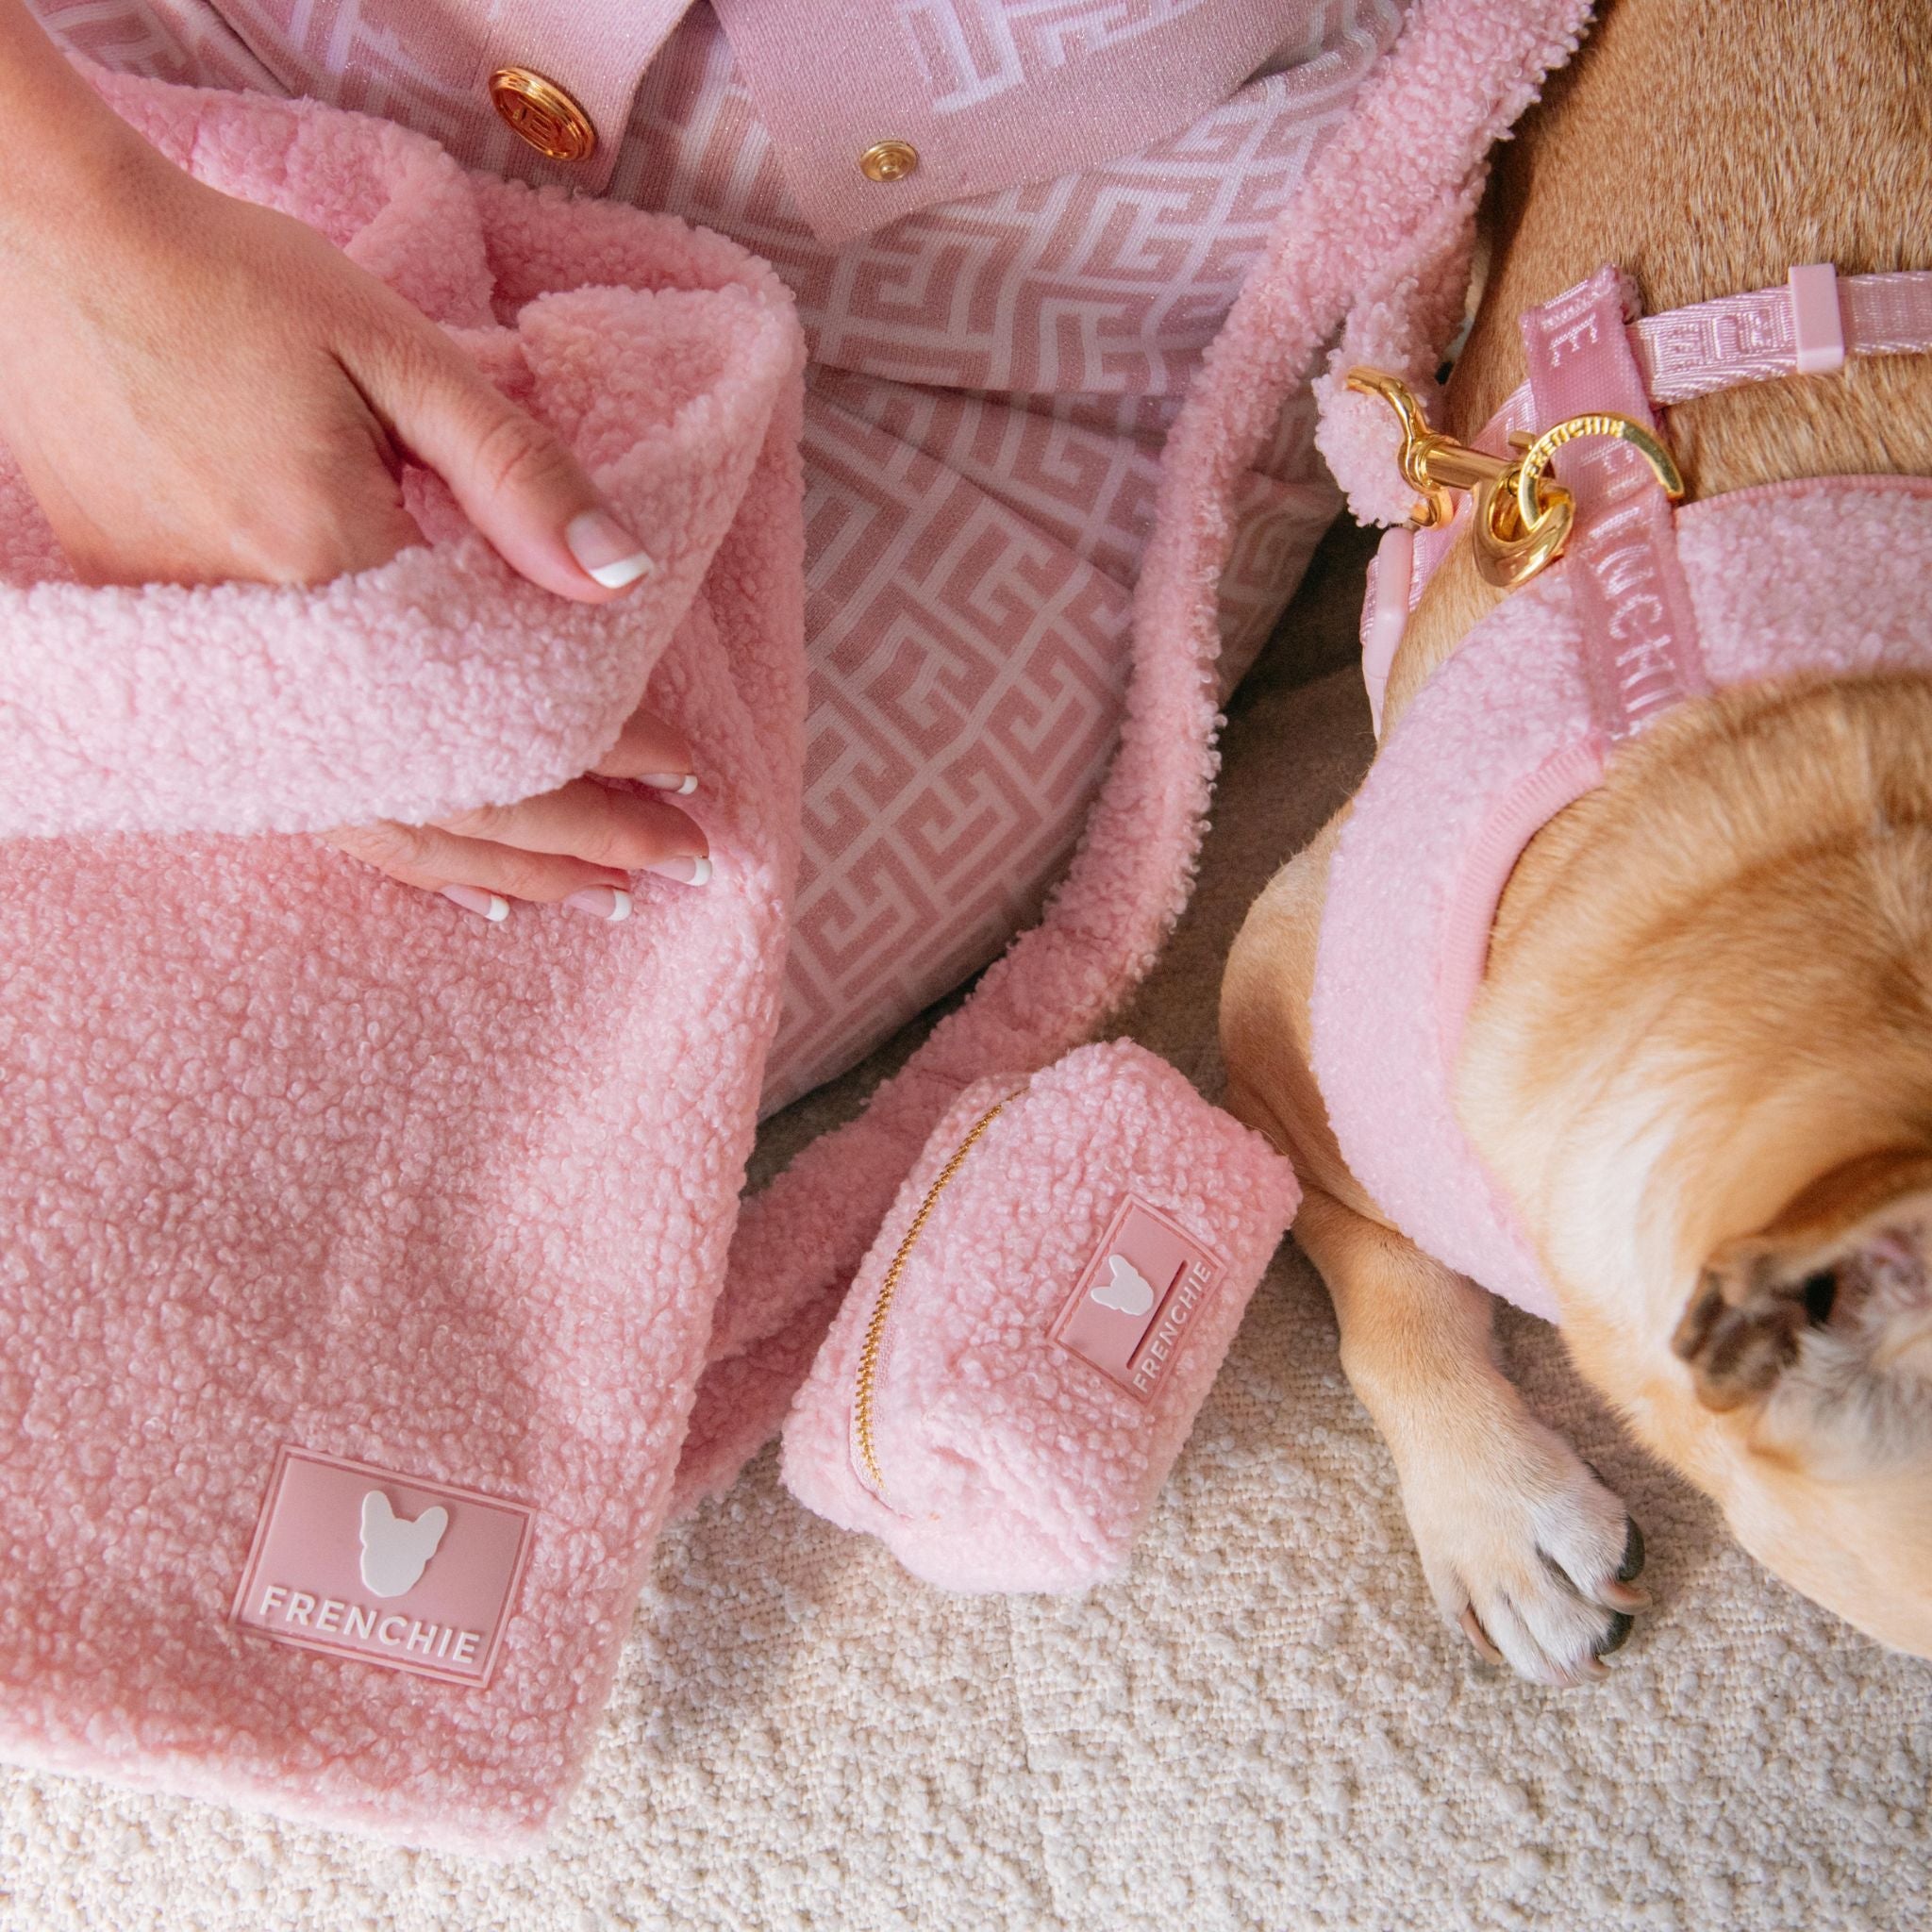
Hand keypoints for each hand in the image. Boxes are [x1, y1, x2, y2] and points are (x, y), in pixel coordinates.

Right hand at [0, 38, 704, 907]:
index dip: (609, 758)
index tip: (690, 784)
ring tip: (595, 892)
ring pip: (384, 828)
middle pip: (457, 802)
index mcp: (331, 568)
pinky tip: (463, 881)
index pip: (505, 713)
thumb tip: (623, 576)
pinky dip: (402, 849)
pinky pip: (311, 806)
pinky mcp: (185, 678)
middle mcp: (272, 657)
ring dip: (502, 866)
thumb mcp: (394, 353)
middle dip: (581, 841)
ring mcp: (217, 681)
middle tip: (681, 863)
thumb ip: (516, 472)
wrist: (54, 257)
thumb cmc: (229, 286)